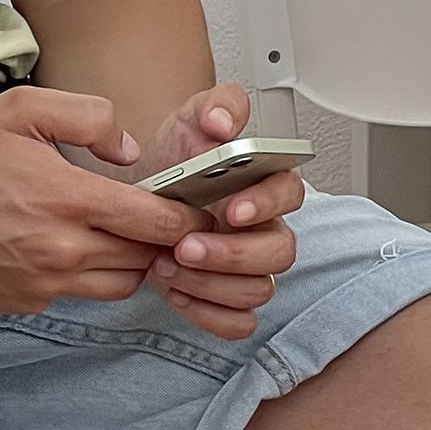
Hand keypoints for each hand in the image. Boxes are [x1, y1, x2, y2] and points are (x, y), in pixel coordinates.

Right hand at [0, 87, 247, 316]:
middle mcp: (62, 251)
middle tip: (156, 218)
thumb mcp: (25, 109)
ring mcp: (42, 284)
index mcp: (69, 199)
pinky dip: (83, 275)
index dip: (186, 217)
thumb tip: (131, 152)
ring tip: (113, 232)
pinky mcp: (23, 302)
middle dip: (160, 241)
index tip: (196, 209)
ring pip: (118, 285)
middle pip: (146, 259)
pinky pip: (75, 295)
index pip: (158, 223)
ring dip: (127, 261)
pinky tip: (62, 246)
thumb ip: (92, 118)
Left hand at [124, 81, 302, 340]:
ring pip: (259, 290)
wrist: (141, 193)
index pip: (289, 194)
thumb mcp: (190, 118)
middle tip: (184, 246)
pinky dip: (208, 314)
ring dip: (212, 284)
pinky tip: (176, 291)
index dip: (265, 204)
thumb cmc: (177, 159)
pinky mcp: (229, 298)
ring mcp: (251, 267)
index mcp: (265, 183)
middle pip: (279, 252)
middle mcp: (265, 228)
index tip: (231, 209)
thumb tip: (224, 122)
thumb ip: (216, 106)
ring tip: (165, 264)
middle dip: (232, 254)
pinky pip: (239, 323)